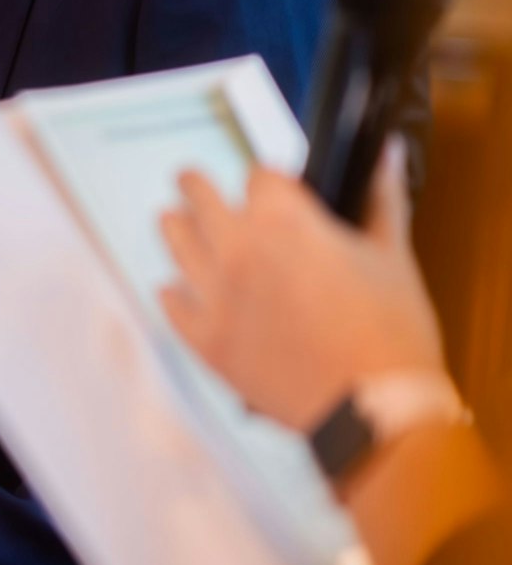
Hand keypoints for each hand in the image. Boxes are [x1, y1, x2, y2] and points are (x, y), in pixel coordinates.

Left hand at [158, 139, 445, 432]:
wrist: (374, 406)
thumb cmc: (390, 334)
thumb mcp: (393, 258)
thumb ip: (382, 201)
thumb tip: (385, 158)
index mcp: (283, 223)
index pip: (259, 177)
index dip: (268, 179)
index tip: (271, 185)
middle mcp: (237, 251)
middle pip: (201, 199)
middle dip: (199, 187)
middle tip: (191, 181)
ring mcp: (214, 297)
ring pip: (177, 245)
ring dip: (176, 228)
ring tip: (172, 219)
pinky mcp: (206, 341)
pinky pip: (174, 309)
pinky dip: (172, 296)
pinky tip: (170, 290)